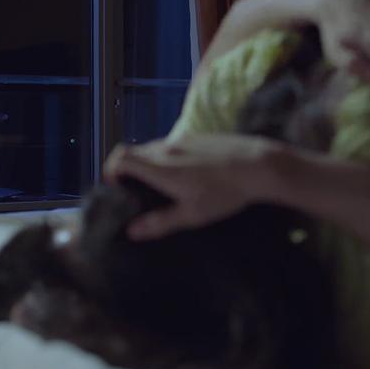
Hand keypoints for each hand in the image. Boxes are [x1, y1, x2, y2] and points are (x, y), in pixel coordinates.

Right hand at [103, 134, 287, 240]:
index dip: (111, 169)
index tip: (116, 187)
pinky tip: (186, 174)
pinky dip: (167, 157)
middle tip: (136, 191)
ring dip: (149, 163)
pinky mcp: (198, 136)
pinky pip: (172, 144)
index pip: (120, 157)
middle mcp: (166, 148)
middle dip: (128, 169)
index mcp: (160, 167)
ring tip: (162, 185)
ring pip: (153, 147)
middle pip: (134, 151)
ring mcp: (182, 139)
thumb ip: (160, 222)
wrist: (258, 165)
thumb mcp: (192, 214)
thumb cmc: (224, 193)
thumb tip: (132, 231)